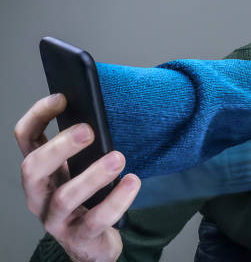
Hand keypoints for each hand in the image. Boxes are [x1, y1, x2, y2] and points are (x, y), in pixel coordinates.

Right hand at [14, 93, 140, 261]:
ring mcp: (56, 220)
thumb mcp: (81, 170)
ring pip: (65, 197)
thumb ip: (85, 148)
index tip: (62, 97)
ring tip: (118, 158)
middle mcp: (40, 195)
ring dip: (93, 175)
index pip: (26, 138)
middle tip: (88, 130)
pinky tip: (133, 182)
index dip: (38, 115)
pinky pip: (96, 220)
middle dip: (59, 146)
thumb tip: (99, 114)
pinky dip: (117, 200)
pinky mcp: (80, 238)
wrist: (94, 244)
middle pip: (33, 167)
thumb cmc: (88, 199)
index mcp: (41, 172)